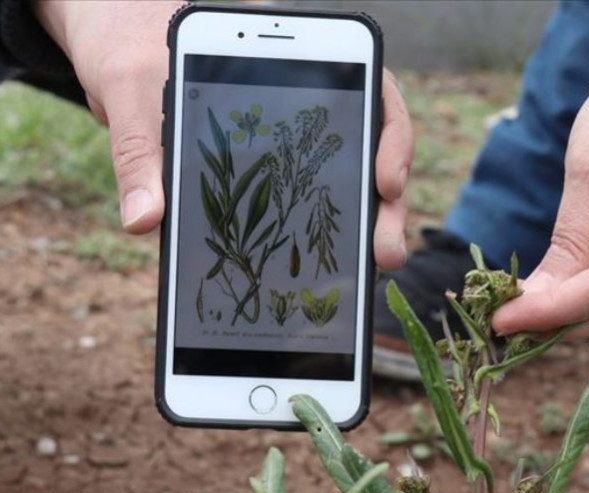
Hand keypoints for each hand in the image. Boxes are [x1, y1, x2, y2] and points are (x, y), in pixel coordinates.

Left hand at [34, 1, 412, 269]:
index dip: (392, 140)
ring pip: (353, 183)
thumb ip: (138, 150)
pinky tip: (330, 272)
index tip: (386, 182)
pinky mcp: (275, 172)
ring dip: (369, 228)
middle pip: (373, 153)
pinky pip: (313, 203)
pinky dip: (330, 237)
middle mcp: (307, 106)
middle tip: (385, 252)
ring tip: (373, 268)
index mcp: (293, 66)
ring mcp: (296, 142)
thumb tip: (143, 221)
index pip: (373, 93)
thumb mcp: (131, 91)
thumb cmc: (131, 49)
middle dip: (386, 207)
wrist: (117, 45)